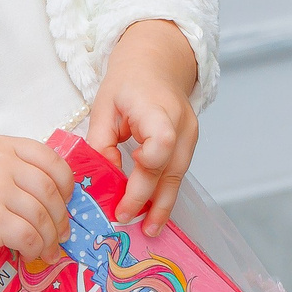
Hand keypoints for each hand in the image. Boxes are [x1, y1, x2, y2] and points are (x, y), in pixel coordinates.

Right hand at [0, 136, 72, 291]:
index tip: (66, 200)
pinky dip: (36, 249)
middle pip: (49, 190)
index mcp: (4, 146)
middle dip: (61, 216)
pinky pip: (28, 236)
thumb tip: (68, 199)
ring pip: (41, 216)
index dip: (66, 184)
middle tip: (62, 233)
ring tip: (49, 249)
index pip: (51, 159)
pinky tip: (33, 255)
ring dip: (50, 238)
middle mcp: (0, 163)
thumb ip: (24, 172)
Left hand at [87, 20, 199, 230]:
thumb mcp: (103, 106)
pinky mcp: (189, 144)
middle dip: (150, 199)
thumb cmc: (126, 83)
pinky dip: (165, 193)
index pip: (161, 141)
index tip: (126, 184)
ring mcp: (190, 134)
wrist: (156, 62)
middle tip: (126, 220)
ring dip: (163, 204)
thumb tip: (103, 179)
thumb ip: (101, 143)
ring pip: (179, 175)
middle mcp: (180, 123)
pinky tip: (154, 213)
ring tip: (149, 229)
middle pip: (171, 167)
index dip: (148, 165)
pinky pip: (178, 173)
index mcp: (156, 107)